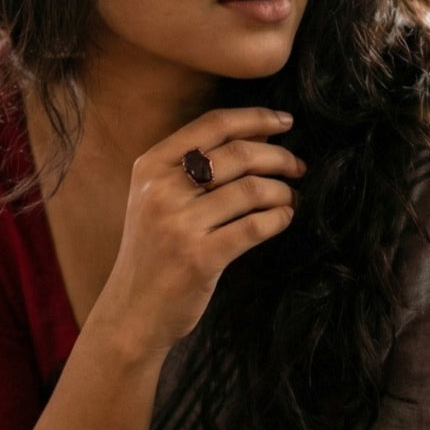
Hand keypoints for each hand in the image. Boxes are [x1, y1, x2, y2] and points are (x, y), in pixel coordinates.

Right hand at [89, 107, 304, 356]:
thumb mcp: (160, 198)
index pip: (213, 125)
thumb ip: (200, 164)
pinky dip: (279, 217)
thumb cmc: (155, 250)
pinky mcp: (199, 257)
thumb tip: (261, 133)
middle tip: (298, 167)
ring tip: (290, 197)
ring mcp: (179, 224)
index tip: (285, 122)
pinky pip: (255, 226)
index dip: (256, 118)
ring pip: (252, 189)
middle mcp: (161, 190)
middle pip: (238, 153)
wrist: (132, 312)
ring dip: (283, 190)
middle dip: (279, 157)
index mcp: (151, 166)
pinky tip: (284, 218)